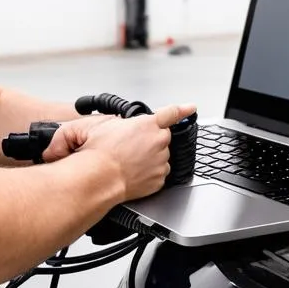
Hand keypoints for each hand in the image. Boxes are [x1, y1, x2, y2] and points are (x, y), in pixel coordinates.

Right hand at [42, 104, 196, 199]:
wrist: (99, 179)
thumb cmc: (97, 153)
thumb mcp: (99, 124)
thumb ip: (113, 121)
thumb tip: (116, 125)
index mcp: (147, 125)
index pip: (171, 113)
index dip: (182, 110)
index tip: (191, 108)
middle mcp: (158, 142)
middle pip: (161, 137)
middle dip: (149, 140)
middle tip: (130, 148)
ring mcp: (160, 162)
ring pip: (159, 156)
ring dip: (148, 158)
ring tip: (127, 162)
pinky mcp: (159, 179)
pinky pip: (157, 173)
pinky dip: (148, 173)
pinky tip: (132, 173)